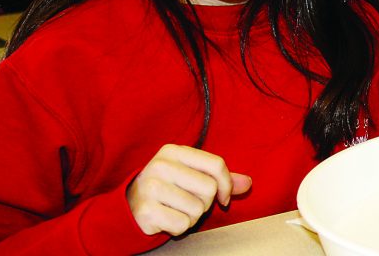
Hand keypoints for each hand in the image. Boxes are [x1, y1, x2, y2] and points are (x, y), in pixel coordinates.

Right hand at [127, 144, 251, 235]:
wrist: (130, 204)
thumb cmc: (168, 187)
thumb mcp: (192, 174)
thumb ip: (220, 177)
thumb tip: (248, 183)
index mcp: (175, 151)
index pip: (216, 164)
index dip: (227, 184)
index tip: (223, 197)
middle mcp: (161, 165)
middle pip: (209, 189)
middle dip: (205, 202)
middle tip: (189, 202)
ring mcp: (151, 187)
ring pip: (197, 209)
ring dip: (192, 216)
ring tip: (177, 209)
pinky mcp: (146, 210)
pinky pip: (182, 224)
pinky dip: (180, 227)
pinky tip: (167, 219)